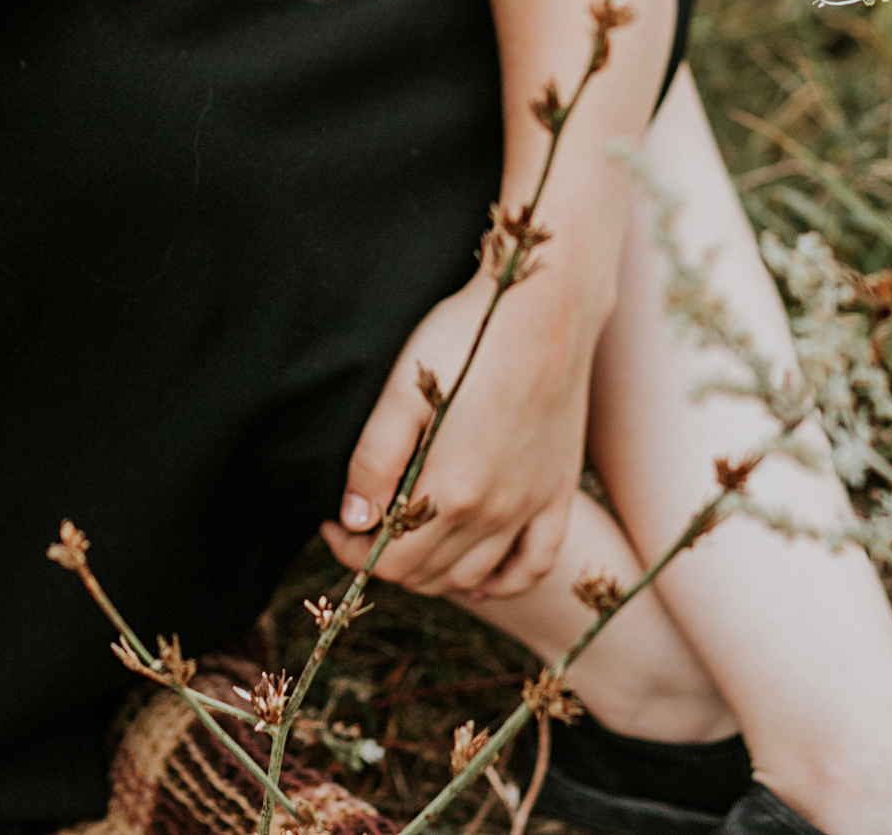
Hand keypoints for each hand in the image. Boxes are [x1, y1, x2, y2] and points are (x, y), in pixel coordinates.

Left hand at [321, 274, 595, 598]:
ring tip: (404, 541)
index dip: (352, 551)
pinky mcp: (558, 490)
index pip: (391, 560)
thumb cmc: (466, 338)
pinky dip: (504, 581)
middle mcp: (496, 512)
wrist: (545, 309)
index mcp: (452, 490)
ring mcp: (532, 505)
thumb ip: (375, 461)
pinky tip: (477, 579)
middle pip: (428, 573)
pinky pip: (536, 563)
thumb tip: (353, 521)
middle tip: (360, 526)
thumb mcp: (403, 390)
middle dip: (384, 560)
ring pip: (474, 575)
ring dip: (432, 572)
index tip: (333, 523)